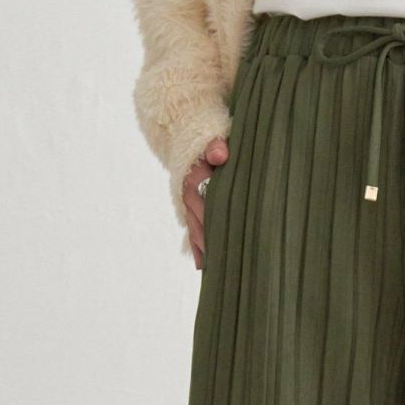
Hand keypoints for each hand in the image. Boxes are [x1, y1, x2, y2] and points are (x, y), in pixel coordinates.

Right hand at [182, 138, 229, 268]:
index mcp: (193, 182)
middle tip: (221, 267)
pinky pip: (193, 229)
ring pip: (195, 231)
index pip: (205, 210)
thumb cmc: (205, 136)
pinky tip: (201, 265)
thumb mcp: (211, 137)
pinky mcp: (191, 206)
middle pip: (199, 226)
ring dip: (201, 250)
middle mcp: (187, 196)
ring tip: (210, 272)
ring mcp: (188, 203)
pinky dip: (196, 246)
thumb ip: (216, 145)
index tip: (221, 245)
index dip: (213, 227)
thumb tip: (219, 154)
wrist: (183, 132)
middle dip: (208, 246)